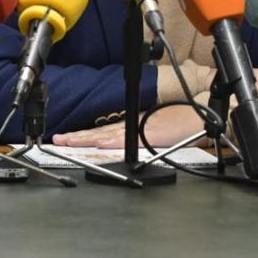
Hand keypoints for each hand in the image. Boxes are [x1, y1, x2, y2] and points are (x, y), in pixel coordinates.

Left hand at [52, 105, 206, 149]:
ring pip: (106, 135)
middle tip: (57, 140)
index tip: (65, 138)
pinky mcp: (149, 135)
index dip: (82, 135)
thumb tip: (116, 142)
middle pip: (98, 132)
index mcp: (130, 124)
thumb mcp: (152, 125)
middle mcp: (131, 125)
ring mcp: (139, 129)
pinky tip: (98, 143)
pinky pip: (128, 139)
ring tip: (67, 142)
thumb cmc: (181, 120)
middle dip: (76, 137)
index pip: (100, 131)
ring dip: (86, 139)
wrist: (200, 114)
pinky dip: (111, 141)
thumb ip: (136, 133)